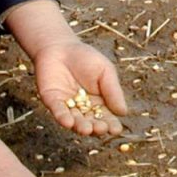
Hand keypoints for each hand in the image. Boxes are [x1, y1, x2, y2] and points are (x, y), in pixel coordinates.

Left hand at [3, 0, 127, 136]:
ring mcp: (67, 106)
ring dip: (80, 126)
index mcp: (99, 102)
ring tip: (86, 129)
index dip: (111, 124)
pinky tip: (68, 122)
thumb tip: (124, 113)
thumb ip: (113, 91)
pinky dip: (63, 118)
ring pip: (75, 120)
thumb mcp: (105, 71)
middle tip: (100, 129)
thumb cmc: (86, 58)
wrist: (61, 46)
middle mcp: (83, 108)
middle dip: (96, 127)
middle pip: (91, 122)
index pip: (107, 117)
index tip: (116, 130)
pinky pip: (58, 111)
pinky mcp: (52, 101)